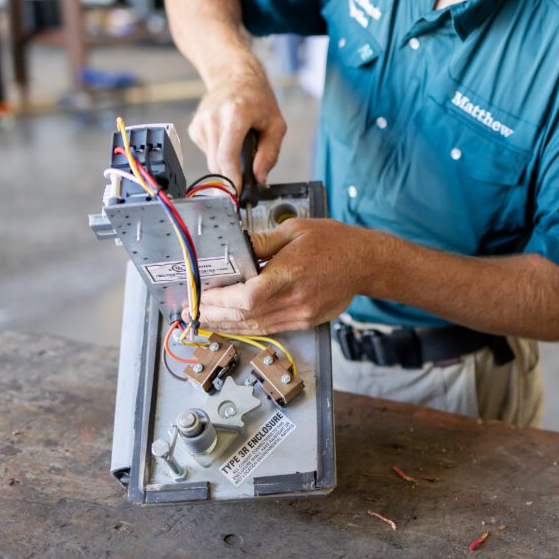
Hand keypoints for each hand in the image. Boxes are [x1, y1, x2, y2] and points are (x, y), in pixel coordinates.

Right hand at [188, 54, 286, 190]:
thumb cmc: (257, 99)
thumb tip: (259, 179)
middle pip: (217, 162)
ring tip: (239, 145)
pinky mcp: (194, 127)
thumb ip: (269, 154)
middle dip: (231, 176)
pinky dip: (218, 152)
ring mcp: (201, 122)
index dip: (231, 180)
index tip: (237, 194)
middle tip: (246, 178)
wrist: (234, 77)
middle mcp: (213, 117)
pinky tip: (227, 138)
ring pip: (211, 160)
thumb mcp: (276, 125)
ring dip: (226, 163)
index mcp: (235, 114)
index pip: (227, 156)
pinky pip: (207, 152)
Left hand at [195, 218, 369, 333]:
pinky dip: (247, 326)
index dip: (221, 300)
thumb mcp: (295, 230)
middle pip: (246, 315)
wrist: (365, 263)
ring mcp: (301, 314)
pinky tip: (232, 322)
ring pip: (255, 326)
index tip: (202, 295)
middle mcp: (295, 300)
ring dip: (227, 325)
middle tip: (193, 310)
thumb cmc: (334, 243)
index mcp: (291, 274)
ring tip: (205, 319)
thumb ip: (261, 241)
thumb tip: (234, 247)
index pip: (248, 296)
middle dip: (215, 314)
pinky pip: (270, 328)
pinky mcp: (305, 321)